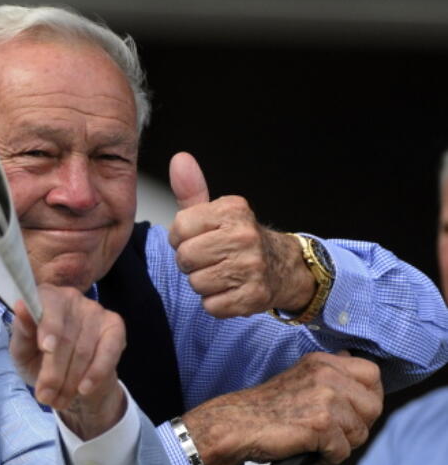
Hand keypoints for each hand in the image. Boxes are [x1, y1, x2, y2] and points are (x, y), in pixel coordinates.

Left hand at [9, 285, 126, 438]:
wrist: (68, 378)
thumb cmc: (39, 358)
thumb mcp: (22, 350)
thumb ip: (21, 331)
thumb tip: (21, 306)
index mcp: (46, 296)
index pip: (49, 305)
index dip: (48, 327)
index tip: (46, 349)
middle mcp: (71, 297)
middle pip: (65, 337)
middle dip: (54, 372)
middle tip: (45, 396)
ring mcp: (95, 310)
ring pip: (83, 350)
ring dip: (70, 381)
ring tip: (58, 400)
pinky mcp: (114, 327)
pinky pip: (107, 352)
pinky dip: (95, 373)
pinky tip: (84, 389)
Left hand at [167, 152, 313, 317]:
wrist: (284, 267)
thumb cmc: (238, 239)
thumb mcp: (216, 211)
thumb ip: (191, 189)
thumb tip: (179, 159)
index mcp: (233, 211)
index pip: (179, 228)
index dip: (181, 239)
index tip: (197, 239)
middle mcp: (245, 236)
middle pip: (185, 258)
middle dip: (191, 263)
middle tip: (211, 259)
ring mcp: (252, 267)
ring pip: (197, 284)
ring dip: (203, 284)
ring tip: (222, 274)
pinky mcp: (254, 296)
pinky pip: (212, 306)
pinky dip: (217, 303)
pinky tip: (231, 290)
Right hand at [180, 351, 381, 464]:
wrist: (236, 425)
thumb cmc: (265, 409)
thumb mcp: (300, 377)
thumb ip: (329, 373)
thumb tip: (355, 366)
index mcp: (323, 362)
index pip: (372, 374)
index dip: (369, 397)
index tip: (353, 411)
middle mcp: (327, 375)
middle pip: (373, 406)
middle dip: (358, 426)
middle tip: (333, 433)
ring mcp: (325, 398)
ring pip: (360, 432)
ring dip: (341, 444)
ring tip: (317, 443)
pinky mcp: (321, 424)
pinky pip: (343, 450)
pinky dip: (327, 459)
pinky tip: (310, 453)